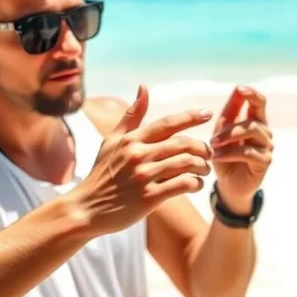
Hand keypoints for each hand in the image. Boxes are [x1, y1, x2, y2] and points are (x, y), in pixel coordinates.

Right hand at [71, 85, 213, 234]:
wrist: (86, 209)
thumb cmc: (102, 174)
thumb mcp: (111, 141)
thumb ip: (131, 116)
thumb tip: (144, 87)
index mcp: (131, 139)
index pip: (167, 123)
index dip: (190, 116)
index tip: (208, 113)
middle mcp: (138, 155)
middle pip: (183, 144)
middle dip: (203, 148)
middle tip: (210, 153)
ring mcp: (144, 176)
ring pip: (186, 164)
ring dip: (202, 167)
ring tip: (205, 170)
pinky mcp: (149, 197)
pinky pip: (182, 184)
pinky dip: (195, 184)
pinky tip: (196, 185)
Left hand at [209, 85, 273, 213]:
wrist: (228, 184)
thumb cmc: (225, 155)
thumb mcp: (222, 132)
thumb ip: (229, 113)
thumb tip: (236, 89)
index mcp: (255, 120)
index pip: (259, 102)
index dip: (252, 93)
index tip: (239, 88)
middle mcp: (265, 131)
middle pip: (254, 118)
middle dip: (231, 126)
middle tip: (212, 137)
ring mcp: (267, 146)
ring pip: (252, 131)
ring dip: (229, 138)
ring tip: (212, 146)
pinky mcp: (265, 162)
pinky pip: (249, 152)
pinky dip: (229, 153)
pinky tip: (216, 157)